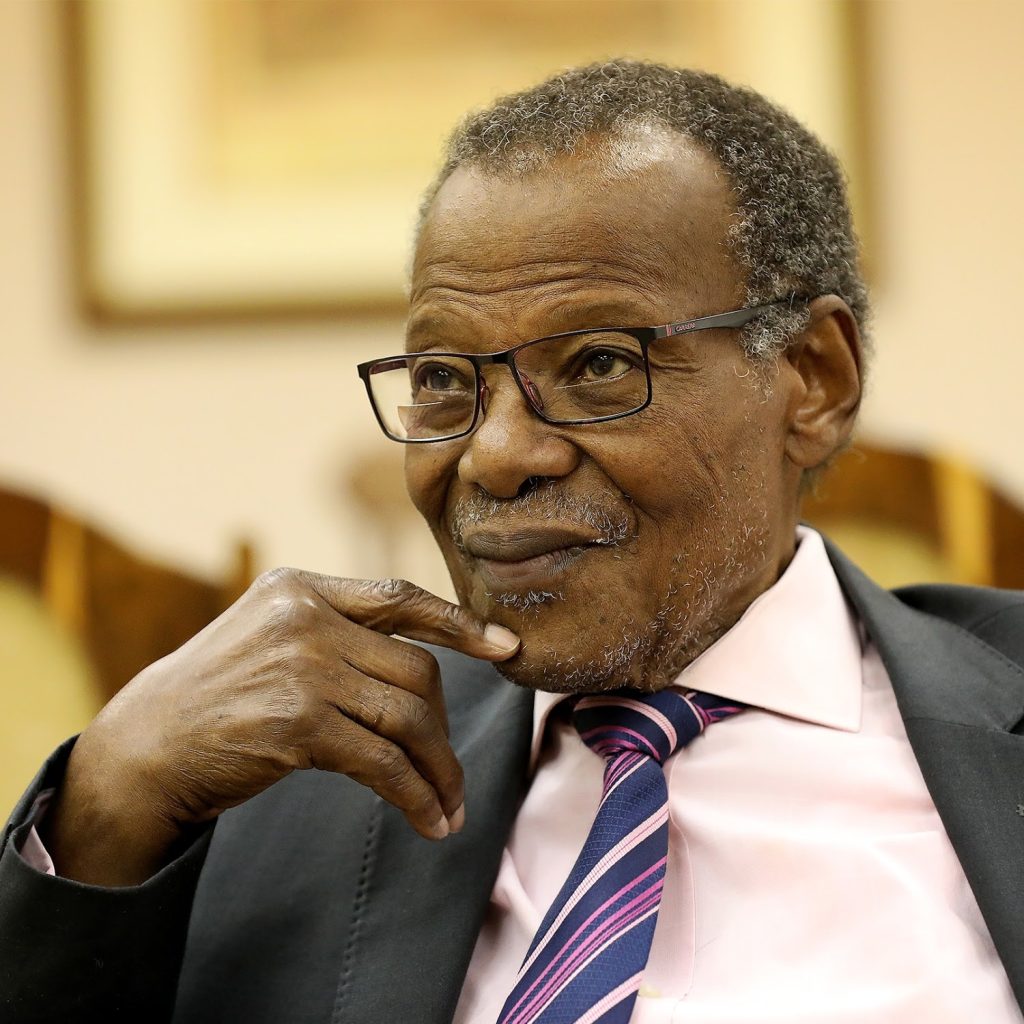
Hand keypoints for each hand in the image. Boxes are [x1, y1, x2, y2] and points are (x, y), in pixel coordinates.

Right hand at [39, 569, 519, 885]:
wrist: (147, 746)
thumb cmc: (219, 695)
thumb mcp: (272, 637)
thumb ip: (337, 635)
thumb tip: (422, 667)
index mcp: (302, 588)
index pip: (401, 598)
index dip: (461, 624)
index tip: (507, 647)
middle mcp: (306, 618)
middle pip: (417, 669)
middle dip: (444, 727)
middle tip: (452, 770)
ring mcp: (302, 667)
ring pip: (409, 717)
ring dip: (440, 768)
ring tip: (451, 804)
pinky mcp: (298, 723)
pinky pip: (384, 762)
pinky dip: (416, 795)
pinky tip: (430, 820)